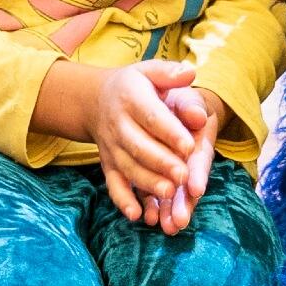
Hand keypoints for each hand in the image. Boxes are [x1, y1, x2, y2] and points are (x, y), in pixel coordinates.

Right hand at [52, 57, 212, 228]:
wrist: (96, 99)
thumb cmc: (135, 85)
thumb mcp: (150, 71)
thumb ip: (171, 72)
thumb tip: (190, 74)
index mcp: (131, 98)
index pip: (152, 116)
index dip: (170, 132)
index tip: (188, 146)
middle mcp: (118, 124)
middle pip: (139, 146)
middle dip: (161, 163)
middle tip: (182, 176)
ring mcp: (111, 147)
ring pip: (129, 169)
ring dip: (148, 183)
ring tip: (169, 194)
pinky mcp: (108, 165)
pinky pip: (113, 184)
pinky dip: (123, 200)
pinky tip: (137, 214)